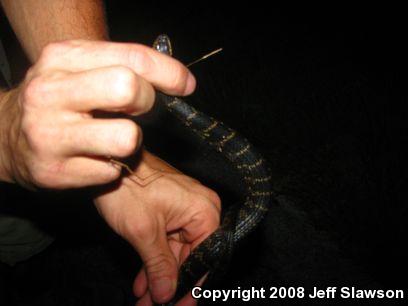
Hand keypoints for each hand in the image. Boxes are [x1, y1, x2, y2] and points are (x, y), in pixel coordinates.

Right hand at [0, 40, 194, 188]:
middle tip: (134, 109)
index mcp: (62, 58)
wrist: (6, 136)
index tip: (185, 85)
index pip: (131, 58)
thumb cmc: (57, 99)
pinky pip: (111, 170)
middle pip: (128, 88)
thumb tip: (178, 79)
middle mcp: (50, 93)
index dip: (168, 72)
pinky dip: (110, 166)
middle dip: (145, 101)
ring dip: (130, 141)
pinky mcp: (54, 172)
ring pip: (127, 137)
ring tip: (112, 138)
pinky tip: (93, 158)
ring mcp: (49, 135)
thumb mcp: (79, 69)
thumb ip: (122, 65)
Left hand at [94, 150, 220, 304]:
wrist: (107, 160)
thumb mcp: (144, 232)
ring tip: (144, 300)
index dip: (191, 286)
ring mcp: (185, 210)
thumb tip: (167, 294)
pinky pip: (168, 241)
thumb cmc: (128, 185)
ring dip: (159, 276)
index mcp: (204, 212)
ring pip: (177, 253)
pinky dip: (154, 260)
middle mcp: (200, 210)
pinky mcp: (170, 211)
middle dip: (170, 284)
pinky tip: (142, 282)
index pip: (205, 259)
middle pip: (191, 258)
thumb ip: (159, 265)